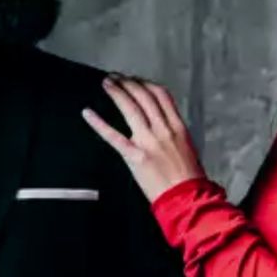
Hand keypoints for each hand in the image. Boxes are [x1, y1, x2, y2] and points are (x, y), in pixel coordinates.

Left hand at [82, 75, 205, 201]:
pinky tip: (88, 113)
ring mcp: (148, 142)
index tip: (135, 79)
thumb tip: (160, 121)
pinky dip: (98, 123)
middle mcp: (163, 129)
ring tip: (107, 83)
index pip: (161, 95)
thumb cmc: (188, 177)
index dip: (145, 83)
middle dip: (128, 83)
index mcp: (178, 126)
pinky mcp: (134, 156)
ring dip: (117, 93)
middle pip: (144, 97)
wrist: (187, 198)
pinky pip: (113, 135)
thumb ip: (172, 131)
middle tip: (116, 78)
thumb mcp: (187, 146)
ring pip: (131, 108)